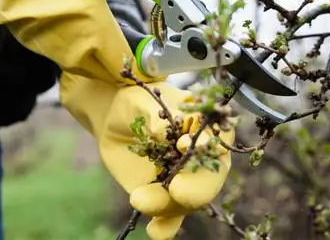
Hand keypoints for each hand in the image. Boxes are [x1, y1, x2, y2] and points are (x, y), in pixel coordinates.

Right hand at [0, 0, 177, 83]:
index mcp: (96, 36)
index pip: (131, 71)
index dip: (148, 67)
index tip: (158, 57)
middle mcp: (77, 53)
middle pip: (113, 73)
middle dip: (128, 63)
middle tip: (139, 43)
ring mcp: (56, 53)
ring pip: (92, 66)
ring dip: (106, 55)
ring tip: (112, 28)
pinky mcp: (41, 46)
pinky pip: (72, 56)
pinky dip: (84, 47)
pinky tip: (83, 21)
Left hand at [60, 72, 234, 239]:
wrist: (112, 120)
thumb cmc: (134, 104)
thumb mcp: (144, 103)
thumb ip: (160, 120)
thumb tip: (176, 141)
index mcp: (205, 128)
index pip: (217, 140)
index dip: (206, 147)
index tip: (183, 145)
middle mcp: (201, 158)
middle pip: (210, 179)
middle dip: (197, 188)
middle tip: (176, 191)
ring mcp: (185, 180)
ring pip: (187, 201)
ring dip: (168, 205)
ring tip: (138, 197)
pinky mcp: (165, 196)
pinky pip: (171, 216)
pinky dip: (166, 226)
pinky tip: (155, 230)